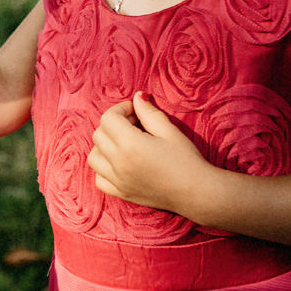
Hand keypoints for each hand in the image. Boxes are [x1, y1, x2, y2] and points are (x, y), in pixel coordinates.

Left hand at [87, 92, 206, 210]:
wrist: (197, 193)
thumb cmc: (187, 160)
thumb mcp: (169, 131)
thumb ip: (149, 113)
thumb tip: (136, 97)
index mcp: (130, 145)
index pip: (108, 118)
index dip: (121, 109)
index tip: (136, 111)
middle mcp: (118, 163)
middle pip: (99, 135)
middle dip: (113, 124)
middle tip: (134, 124)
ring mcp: (117, 181)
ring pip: (93, 156)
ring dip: (104, 145)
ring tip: (124, 143)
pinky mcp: (121, 193)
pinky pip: (99, 178)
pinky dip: (103, 168)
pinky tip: (120, 163)